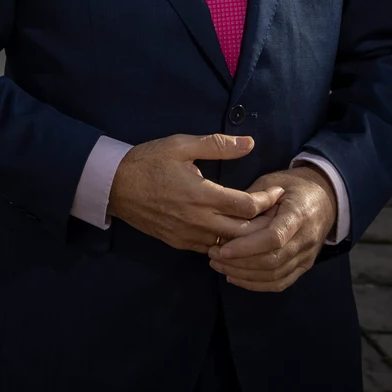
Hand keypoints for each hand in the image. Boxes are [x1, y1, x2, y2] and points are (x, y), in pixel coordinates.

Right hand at [108, 134, 283, 253]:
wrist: (113, 185)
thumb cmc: (148, 161)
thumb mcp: (181, 145)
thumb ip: (217, 145)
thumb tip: (249, 143)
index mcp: (202, 195)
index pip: (248, 206)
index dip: (268, 201)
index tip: (278, 192)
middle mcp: (198, 220)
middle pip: (245, 232)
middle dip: (265, 223)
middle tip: (276, 212)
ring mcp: (188, 235)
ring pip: (230, 244)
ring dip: (246, 236)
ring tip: (259, 222)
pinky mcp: (178, 242)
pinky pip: (210, 249)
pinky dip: (226, 242)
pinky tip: (231, 232)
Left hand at [209, 165, 336, 291]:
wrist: (326, 197)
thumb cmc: (293, 186)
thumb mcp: (273, 182)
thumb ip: (253, 199)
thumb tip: (226, 214)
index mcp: (299, 214)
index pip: (274, 238)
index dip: (247, 247)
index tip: (222, 249)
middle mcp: (306, 239)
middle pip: (272, 260)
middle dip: (239, 263)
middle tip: (213, 256)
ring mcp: (307, 255)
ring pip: (274, 275)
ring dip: (243, 275)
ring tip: (218, 266)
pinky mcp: (304, 265)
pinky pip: (280, 282)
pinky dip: (256, 284)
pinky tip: (235, 277)